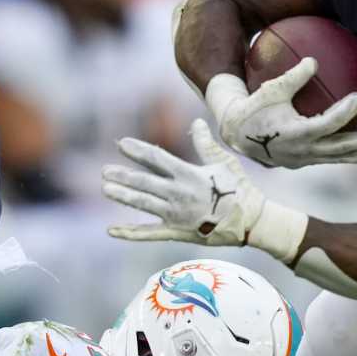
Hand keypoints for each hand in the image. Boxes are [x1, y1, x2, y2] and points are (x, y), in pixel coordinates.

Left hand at [104, 119, 270, 244]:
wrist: (251, 221)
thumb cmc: (240, 189)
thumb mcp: (224, 162)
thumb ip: (205, 143)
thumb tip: (196, 122)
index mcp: (188, 174)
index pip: (157, 159)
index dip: (138, 150)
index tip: (122, 144)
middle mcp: (178, 194)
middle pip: (144, 182)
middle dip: (123, 175)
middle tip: (105, 171)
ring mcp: (175, 215)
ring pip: (143, 204)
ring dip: (123, 196)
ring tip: (106, 188)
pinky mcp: (176, 233)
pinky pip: (148, 233)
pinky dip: (129, 232)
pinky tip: (110, 229)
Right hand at [207, 60, 356, 166]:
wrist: (237, 134)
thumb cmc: (255, 108)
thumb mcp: (272, 90)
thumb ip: (294, 77)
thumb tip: (314, 60)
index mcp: (296, 133)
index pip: (327, 124)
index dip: (345, 112)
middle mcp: (302, 150)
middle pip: (338, 148)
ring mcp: (302, 159)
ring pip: (334, 159)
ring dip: (356, 155)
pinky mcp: (301, 162)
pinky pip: (327, 159)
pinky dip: (342, 156)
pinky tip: (356, 151)